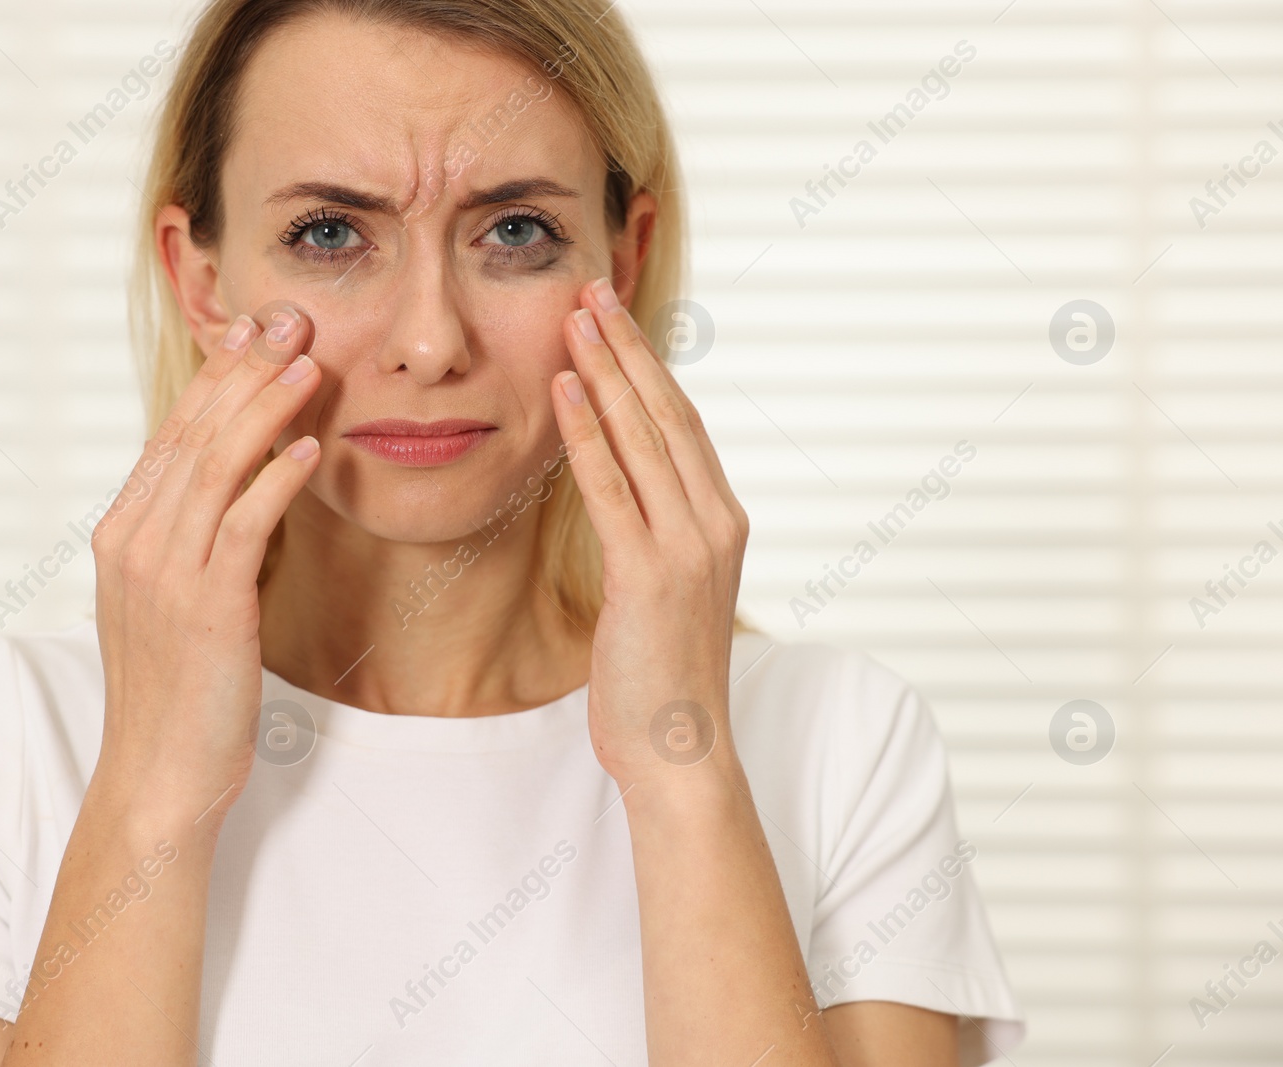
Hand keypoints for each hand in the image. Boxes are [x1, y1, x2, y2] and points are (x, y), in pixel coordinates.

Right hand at [89, 304, 320, 827]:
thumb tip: (236, 489)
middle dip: (244, 371)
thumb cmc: (177, 692)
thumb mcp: (173, 601)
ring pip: (215, 467)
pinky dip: (275, 481)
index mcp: (122, 533)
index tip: (252, 331)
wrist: (159, 776)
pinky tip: (309, 449)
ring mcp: (164, 571)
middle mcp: (133, 541)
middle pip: (192, 434)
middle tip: (290, 319)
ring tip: (309, 363)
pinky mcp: (205, 606)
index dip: (215, 378)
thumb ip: (192, 541)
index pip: (171, 434)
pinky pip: (243, 526)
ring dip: (265, 409)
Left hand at [550, 278, 749, 792]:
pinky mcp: (649, 575)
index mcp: (722, 523)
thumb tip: (625, 489)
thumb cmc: (662, 676)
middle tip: (593, 290)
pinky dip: (587, 435)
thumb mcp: (667, 592)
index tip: (616, 319)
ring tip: (575, 317)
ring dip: (607, 371)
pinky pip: (612, 488)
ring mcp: (687, 547)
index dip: (649, 366)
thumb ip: (656, 534)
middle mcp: (715, 523)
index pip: (684, 424)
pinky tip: (565, 390)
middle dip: (629, 348)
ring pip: (644, 437)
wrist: (681, 751)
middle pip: (669, 414)